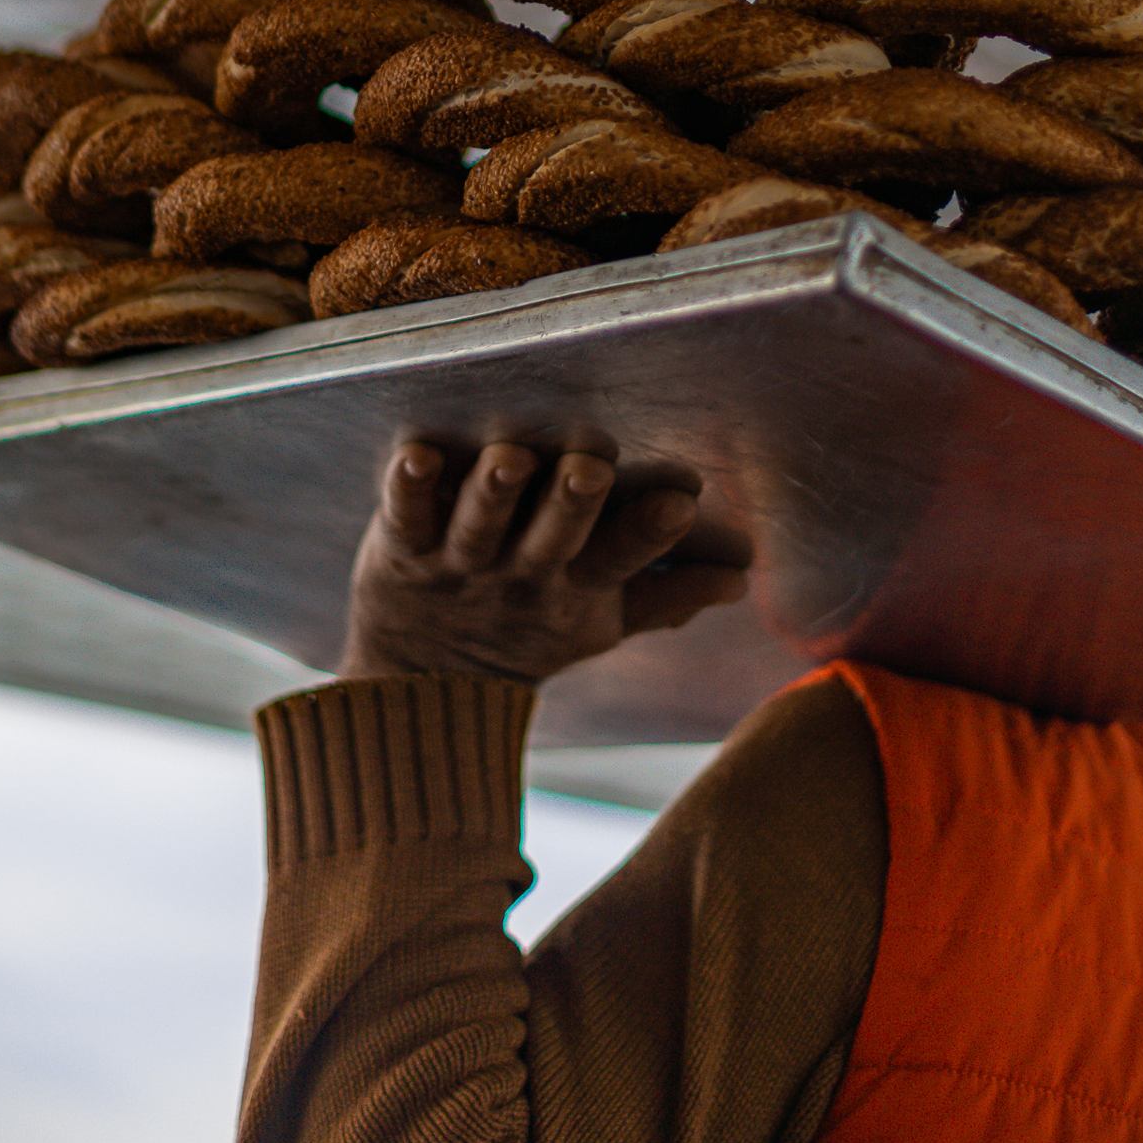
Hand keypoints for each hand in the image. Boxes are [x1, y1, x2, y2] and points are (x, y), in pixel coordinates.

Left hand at [339, 439, 752, 683]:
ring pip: (480, 524)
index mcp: (576, 588)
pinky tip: (416, 456)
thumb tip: (741, 579)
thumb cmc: (527, 631)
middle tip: (590, 467)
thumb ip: (667, 596)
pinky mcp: (401, 549)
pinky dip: (410, 488)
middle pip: (551, 537)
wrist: (424, 686)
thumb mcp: (601, 621)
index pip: (621, 560)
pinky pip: (405, 514)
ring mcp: (460, 564)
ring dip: (495, 492)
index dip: (649, 534)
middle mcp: (521, 574)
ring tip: (509, 459)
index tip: (680, 502)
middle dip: (572, 503)